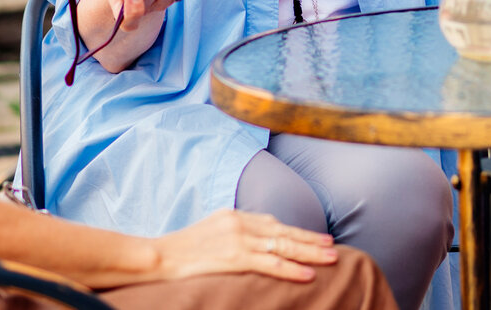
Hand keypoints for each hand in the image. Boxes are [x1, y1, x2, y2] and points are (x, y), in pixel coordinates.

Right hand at [147, 210, 336, 281]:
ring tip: (330, 258)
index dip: (295, 230)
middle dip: (310, 240)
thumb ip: (232, 234)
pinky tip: (307, 275)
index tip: (314, 236)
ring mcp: (238, 239)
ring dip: (309, 253)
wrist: (158, 255)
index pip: (272, 222)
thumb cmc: (180, 249)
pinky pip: (270, 264)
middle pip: (283, 231)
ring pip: (283, 246)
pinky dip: (290, 269)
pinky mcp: (234, 257)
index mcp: (234, 215)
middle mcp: (240, 223)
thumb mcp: (209, 232)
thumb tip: (251, 243)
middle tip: (332, 246)